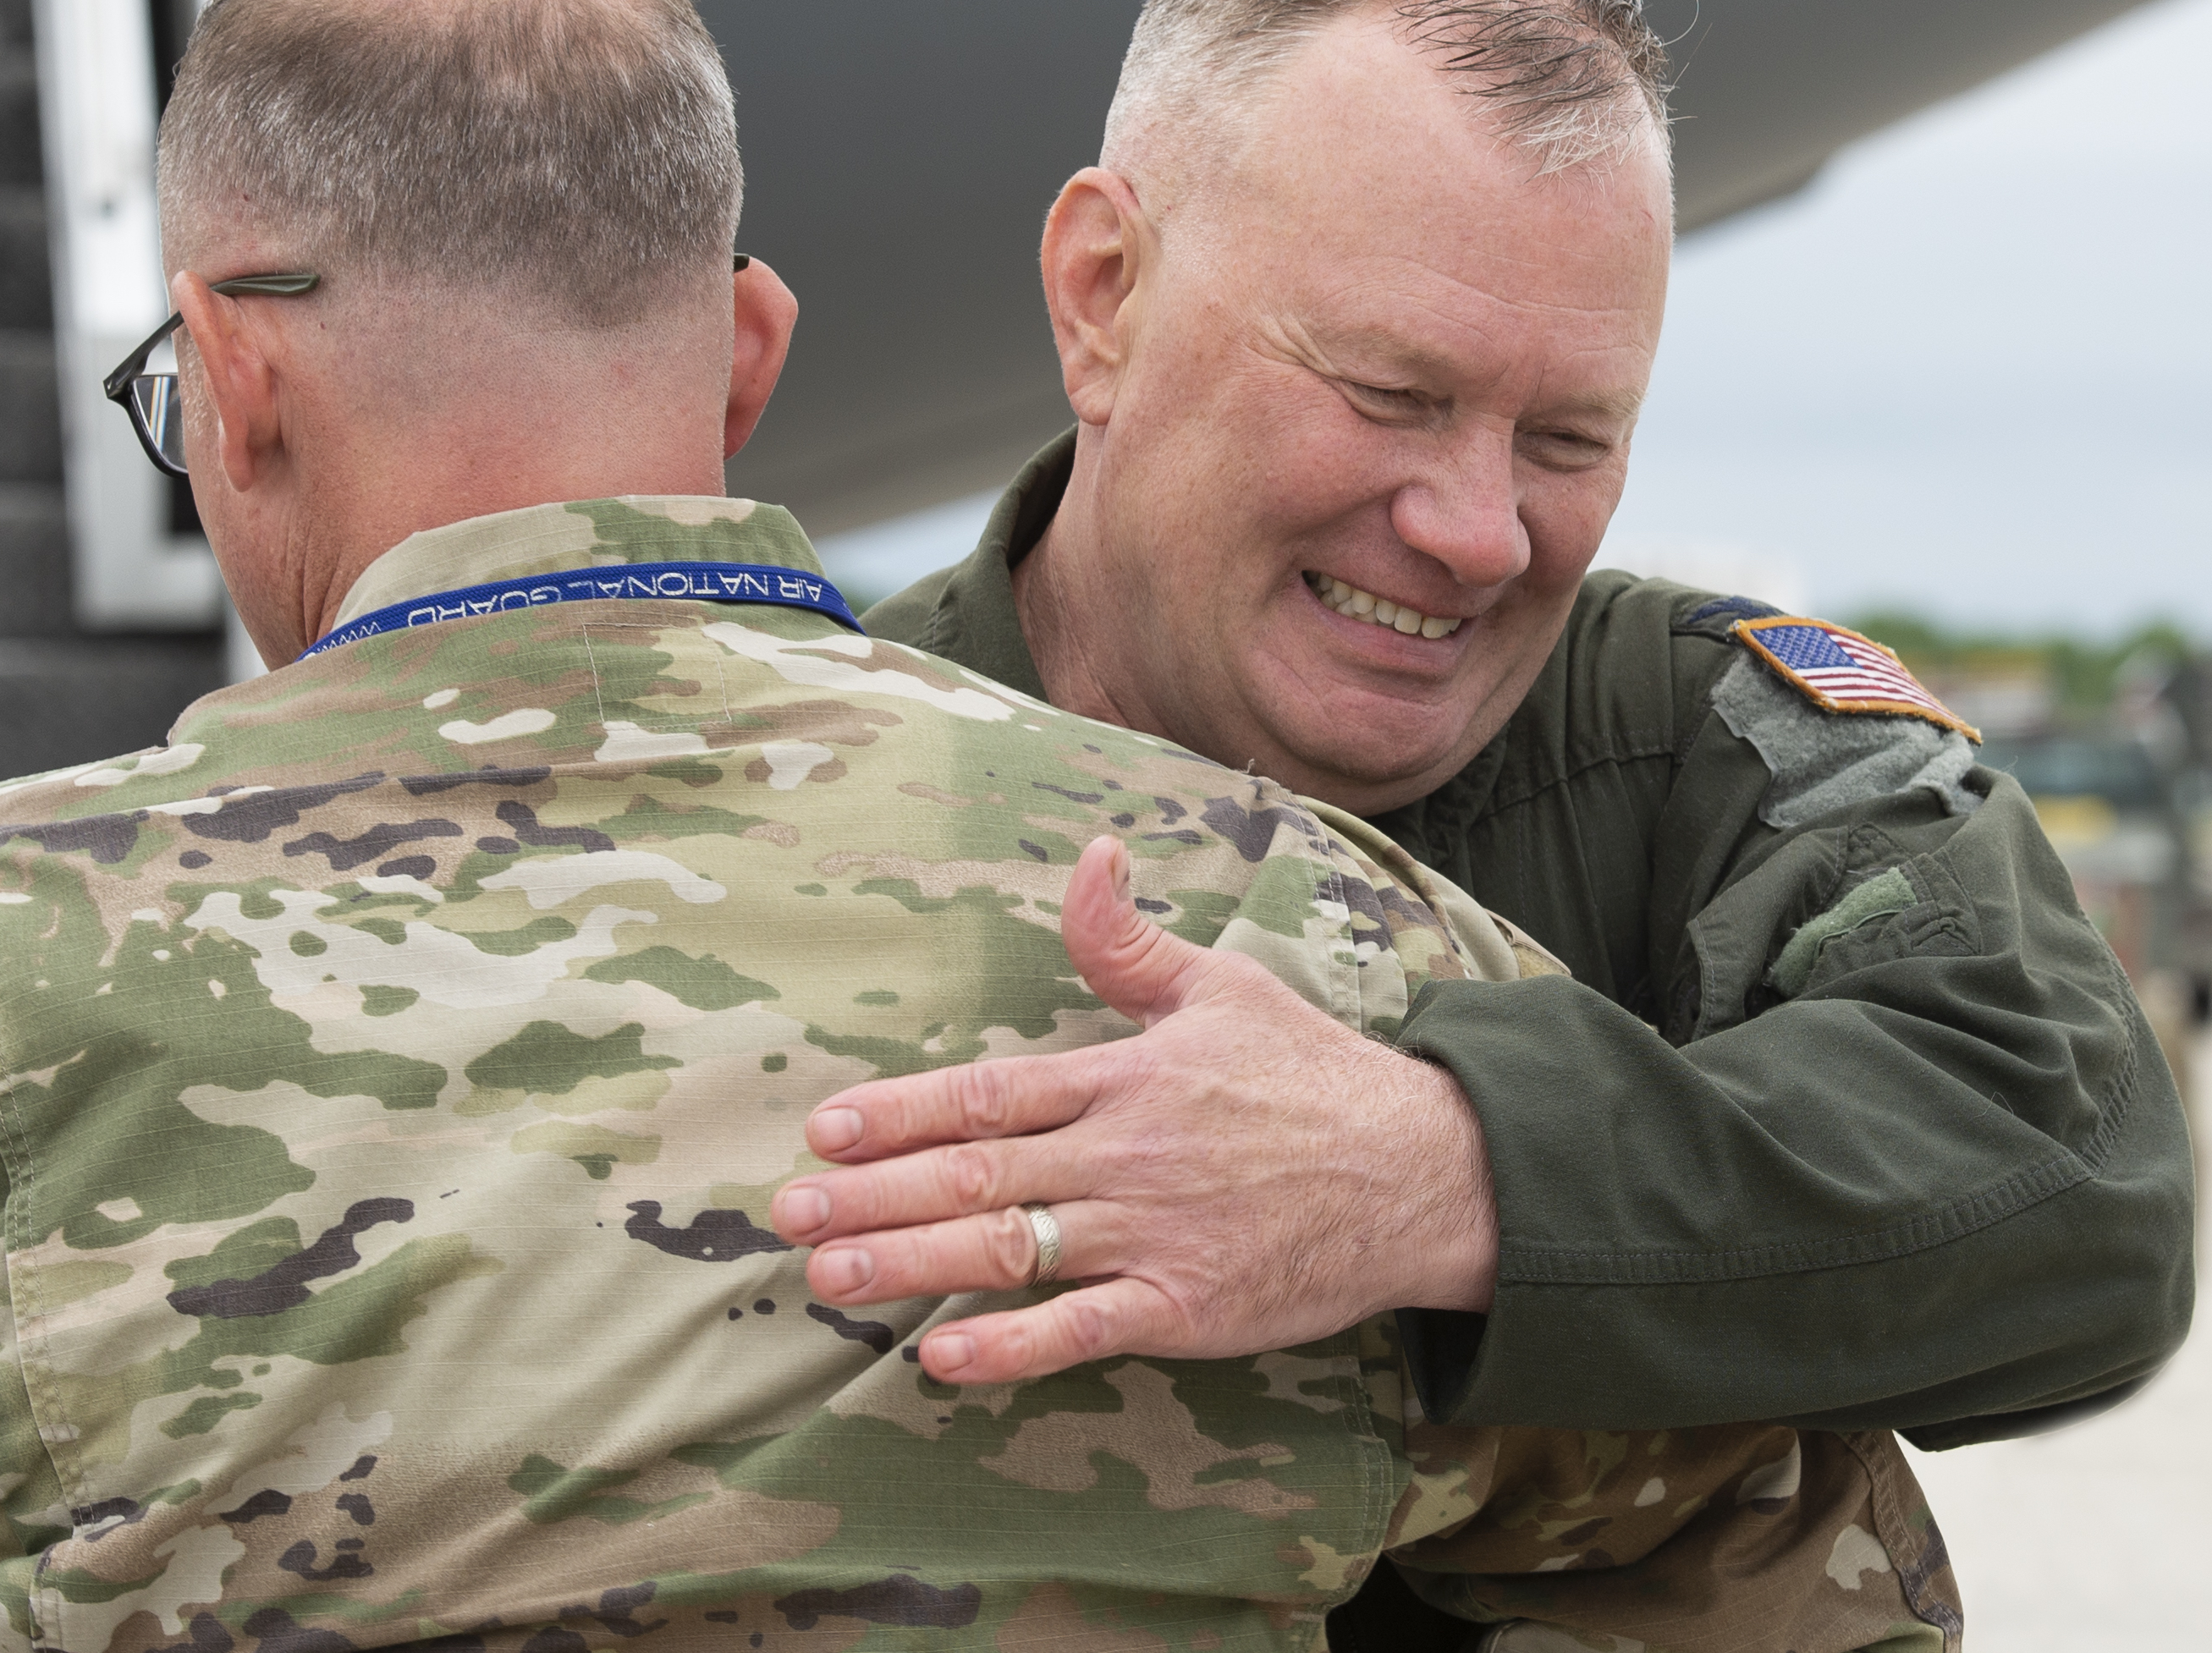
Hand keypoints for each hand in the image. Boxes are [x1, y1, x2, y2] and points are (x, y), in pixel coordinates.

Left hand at [767, 836, 1499, 1383]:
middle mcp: (1125, 1155)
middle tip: (787, 1212)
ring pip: (1010, 1249)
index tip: (825, 1128)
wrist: (1424, 1173)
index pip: (990, 1092)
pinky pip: (1082, 1329)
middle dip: (873, 1193)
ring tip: (830, 1278)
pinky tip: (942, 1357)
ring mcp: (1154, 1234)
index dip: (900, 1111)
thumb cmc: (1317, 1077)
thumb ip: (1130, 940)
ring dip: (912, 1264)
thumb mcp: (1224, 986)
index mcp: (1126, 1077)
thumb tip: (1089, 854)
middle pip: (977, 1174)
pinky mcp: (1187, 1307)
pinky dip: (1010, 1347)